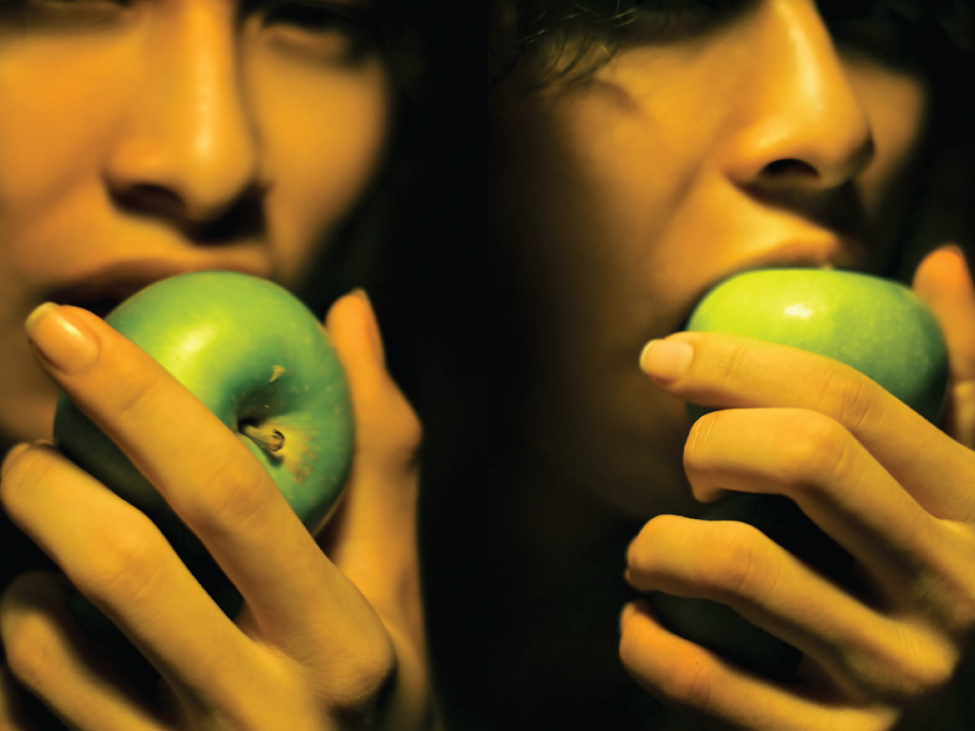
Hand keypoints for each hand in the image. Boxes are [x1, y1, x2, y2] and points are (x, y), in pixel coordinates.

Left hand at [0, 290, 434, 729]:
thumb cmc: (371, 692)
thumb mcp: (393, 583)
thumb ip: (376, 450)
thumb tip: (351, 310)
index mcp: (345, 643)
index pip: (232, 497)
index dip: (142, 398)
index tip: (67, 327)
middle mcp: (268, 715)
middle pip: (120, 564)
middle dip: (45, 479)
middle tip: (30, 448)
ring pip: (45, 643)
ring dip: (25, 576)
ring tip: (59, 565)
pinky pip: (19, 705)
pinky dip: (19, 649)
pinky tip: (60, 646)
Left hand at [620, 247, 974, 729]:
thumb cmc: (940, 585)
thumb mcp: (967, 480)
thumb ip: (958, 376)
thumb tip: (943, 261)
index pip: (850, 400)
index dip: (741, 360)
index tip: (664, 358)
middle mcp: (952, 592)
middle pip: (804, 457)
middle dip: (712, 440)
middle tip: (687, 467)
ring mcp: (897, 679)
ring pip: (738, 564)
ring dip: (657, 542)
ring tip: (652, 551)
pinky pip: (703, 681)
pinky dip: (643, 638)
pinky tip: (642, 620)